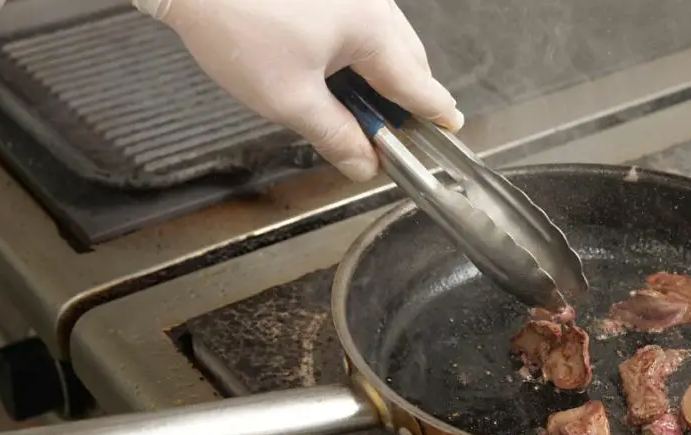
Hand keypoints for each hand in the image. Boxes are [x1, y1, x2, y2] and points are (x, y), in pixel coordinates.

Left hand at [134, 0, 463, 181]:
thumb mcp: (289, 100)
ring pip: (384, 42)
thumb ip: (335, 136)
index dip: (434, 115)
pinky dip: (359, 57)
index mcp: (372, 30)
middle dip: (406, 99)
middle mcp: (371, 4)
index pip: (417, 84)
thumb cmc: (239, 27)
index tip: (451, 131)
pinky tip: (335, 76)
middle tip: (394, 134)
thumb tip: (365, 164)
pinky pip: (360, 27)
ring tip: (360, 112)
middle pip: (408, 61)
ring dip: (380, 79)